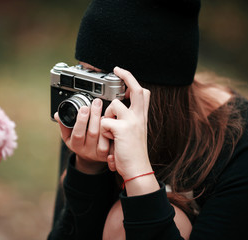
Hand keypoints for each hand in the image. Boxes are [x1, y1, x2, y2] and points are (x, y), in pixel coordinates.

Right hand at [54, 98, 108, 173]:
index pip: (77, 133)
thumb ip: (64, 124)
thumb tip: (57, 114)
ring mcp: (98, 153)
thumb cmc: (79, 142)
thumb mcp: (68, 135)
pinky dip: (112, 130)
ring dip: (104, 122)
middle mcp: (86, 150)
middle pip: (92, 133)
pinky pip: (112, 142)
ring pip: (103, 137)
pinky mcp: (108, 154)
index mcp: (75, 145)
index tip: (84, 107)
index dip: (81, 121)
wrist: (89, 156)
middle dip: (94, 116)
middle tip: (97, 103)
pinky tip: (112, 121)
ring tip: (105, 111)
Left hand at [101, 67, 158, 194]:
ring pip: (114, 106)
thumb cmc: (134, 153)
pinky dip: (103, 132)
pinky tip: (110, 140)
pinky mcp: (122, 129)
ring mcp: (132, 122)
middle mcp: (139, 117)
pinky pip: (105, 122)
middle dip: (127, 76)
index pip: (143, 93)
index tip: (124, 74)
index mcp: (141, 117)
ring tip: (110, 131)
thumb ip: (128, 121)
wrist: (138, 169)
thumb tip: (115, 110)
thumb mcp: (134, 134)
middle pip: (137, 89)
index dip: (134, 82)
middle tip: (117, 69)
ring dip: (106, 116)